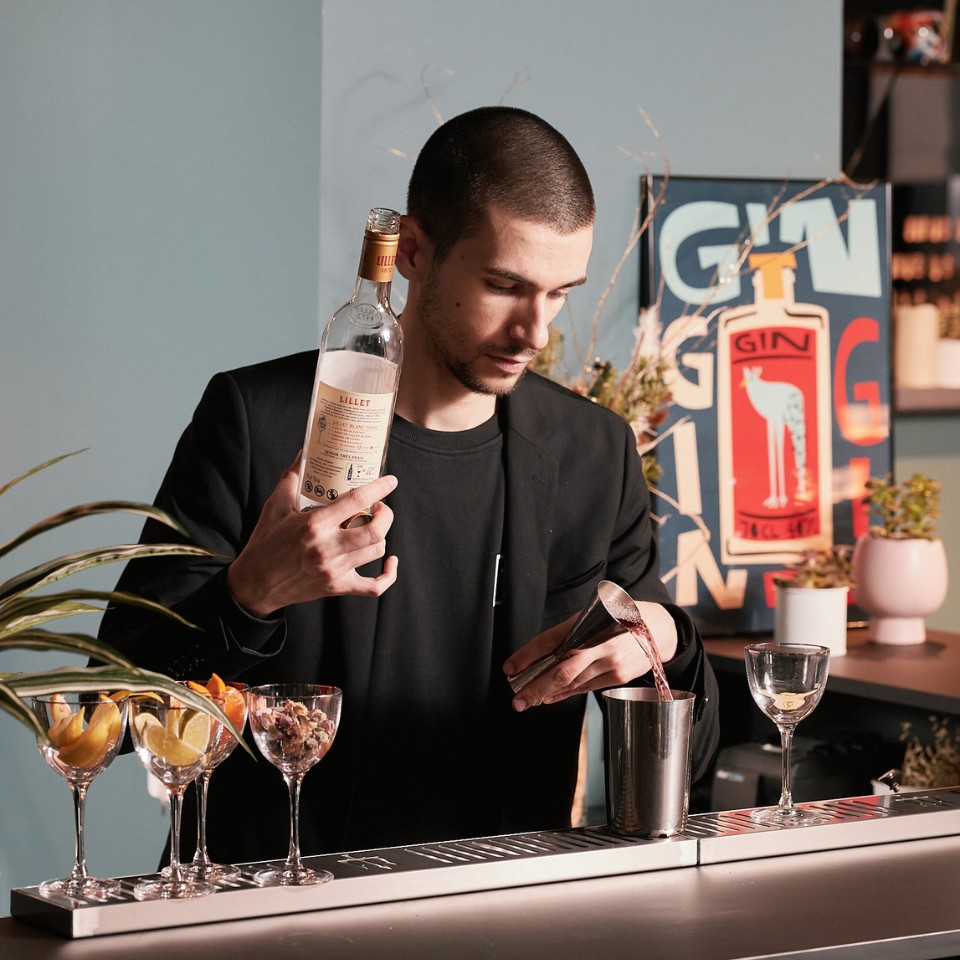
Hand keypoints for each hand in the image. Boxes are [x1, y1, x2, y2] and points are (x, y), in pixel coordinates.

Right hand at [226, 459, 398, 616]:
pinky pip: (374, 587)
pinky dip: (387, 575)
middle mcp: (327, 547)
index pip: (356, 501)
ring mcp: (334, 570)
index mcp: (313, 524)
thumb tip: (304, 453)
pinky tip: (389, 561)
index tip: (390, 481)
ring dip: (382, 535)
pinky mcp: (336, 587)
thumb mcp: (275, 506)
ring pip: (376, 550)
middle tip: (379, 506)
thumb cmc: (264, 543)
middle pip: (375, 530)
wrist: (254, 584)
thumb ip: (291, 478)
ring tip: (374, 526)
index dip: (379, 488)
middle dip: (385, 514)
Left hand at [504, 602, 677, 711]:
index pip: (551, 640)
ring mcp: (610, 662)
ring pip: (572, 683)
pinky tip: (550, 698)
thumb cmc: (616, 618)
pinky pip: (585, 688)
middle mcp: (599, 643)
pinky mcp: (618, 677)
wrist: (656, 627)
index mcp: (588, 622)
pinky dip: (565, 694)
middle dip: (536, 687)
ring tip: (527, 700)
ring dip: (547, 694)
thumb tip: (534, 656)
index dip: (528, 656)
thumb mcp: (590, 616)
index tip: (510, 668)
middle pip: (561, 670)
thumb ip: (565, 634)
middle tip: (517, 699)